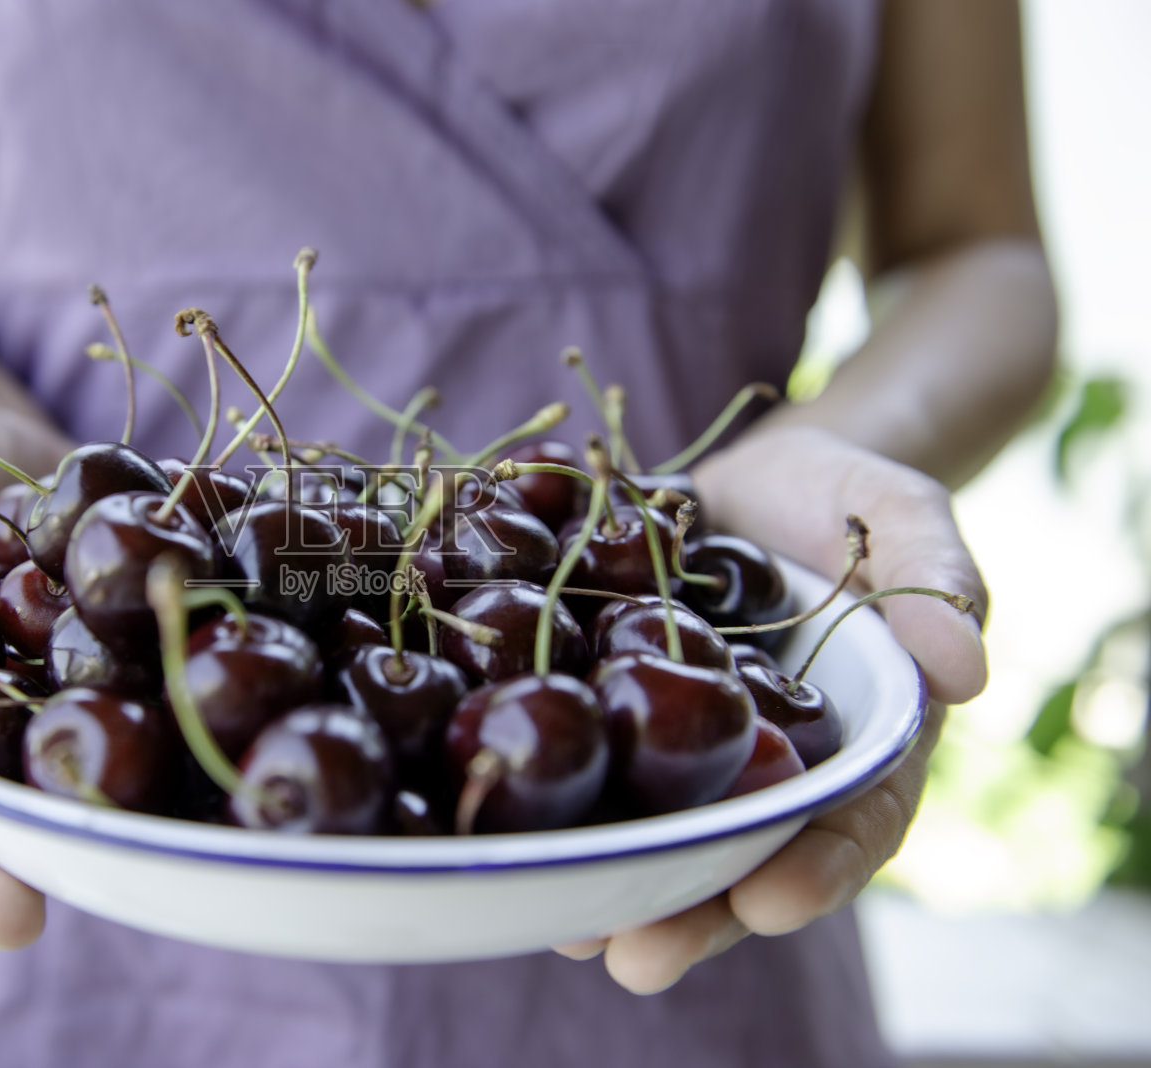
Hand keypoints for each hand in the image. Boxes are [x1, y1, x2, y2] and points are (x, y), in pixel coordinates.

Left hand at [554, 426, 988, 991]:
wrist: (756, 477)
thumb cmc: (849, 500)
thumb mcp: (903, 519)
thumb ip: (936, 580)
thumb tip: (963, 669)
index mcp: (858, 744)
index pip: (855, 822)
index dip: (819, 868)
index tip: (772, 900)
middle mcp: (772, 766)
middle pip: (742, 857)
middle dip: (692, 912)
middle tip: (640, 958)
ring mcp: (695, 749)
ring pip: (663, 833)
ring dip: (613, 887)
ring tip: (569, 935)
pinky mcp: (625, 711)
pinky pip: (598, 767)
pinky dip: (560, 808)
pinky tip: (511, 846)